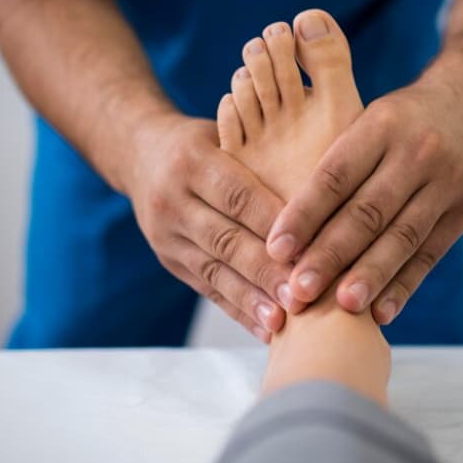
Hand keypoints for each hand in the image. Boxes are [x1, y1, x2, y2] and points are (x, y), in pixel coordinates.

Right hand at [127, 116, 293, 341]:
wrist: (140, 154)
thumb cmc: (204, 141)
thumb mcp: (227, 132)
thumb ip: (264, 154)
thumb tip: (323, 182)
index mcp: (190, 161)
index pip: (237, 195)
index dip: (272, 224)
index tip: (308, 247)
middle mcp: (172, 200)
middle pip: (225, 240)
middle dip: (265, 271)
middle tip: (301, 295)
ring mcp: (166, 236)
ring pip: (214, 271)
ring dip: (252, 300)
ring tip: (284, 322)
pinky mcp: (170, 261)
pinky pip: (208, 290)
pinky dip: (239, 311)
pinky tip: (267, 330)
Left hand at [265, 77, 462, 324]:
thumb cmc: (402, 120)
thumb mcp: (369, 117)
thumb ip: (333, 159)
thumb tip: (278, 213)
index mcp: (381, 125)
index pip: (335, 175)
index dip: (303, 214)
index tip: (276, 250)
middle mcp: (416, 153)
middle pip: (368, 212)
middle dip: (331, 255)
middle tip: (300, 291)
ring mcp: (446, 183)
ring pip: (402, 237)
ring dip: (370, 276)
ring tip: (342, 308)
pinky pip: (429, 254)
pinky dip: (404, 286)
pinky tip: (381, 313)